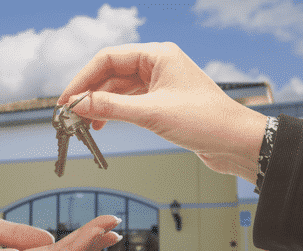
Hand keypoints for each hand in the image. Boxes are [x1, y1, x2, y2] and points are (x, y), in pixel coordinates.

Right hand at [57, 42, 266, 183]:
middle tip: (70, 113)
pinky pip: (129, 102)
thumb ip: (112, 108)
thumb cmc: (206, 121)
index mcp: (158, 55)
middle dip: (90, 92)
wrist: (235, 143)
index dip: (84, 78)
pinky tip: (102, 124)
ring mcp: (159, 84)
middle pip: (111, 73)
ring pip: (119, 89)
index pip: (109, 58)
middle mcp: (157, 65)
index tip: (67, 98)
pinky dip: (114, 112)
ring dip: (100, 105)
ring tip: (84, 123)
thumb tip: (80, 104)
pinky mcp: (161, 102)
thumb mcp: (152, 113)